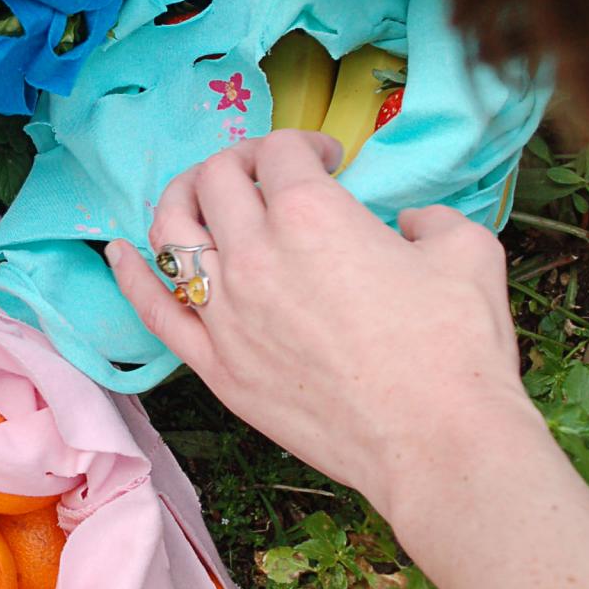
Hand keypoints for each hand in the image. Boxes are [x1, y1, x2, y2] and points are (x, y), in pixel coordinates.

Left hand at [105, 130, 531, 518]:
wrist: (438, 445)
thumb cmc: (457, 348)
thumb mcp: (467, 252)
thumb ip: (429, 218)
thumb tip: (408, 223)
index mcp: (310, 213)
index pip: (280, 151)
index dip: (304, 143)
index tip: (328, 162)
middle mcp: (253, 254)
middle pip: (216, 178)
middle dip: (240, 161)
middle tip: (267, 174)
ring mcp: (224, 311)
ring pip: (171, 231)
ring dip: (180, 198)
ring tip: (198, 194)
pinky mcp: (214, 365)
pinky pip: (154, 310)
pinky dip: (131, 275)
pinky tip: (120, 253)